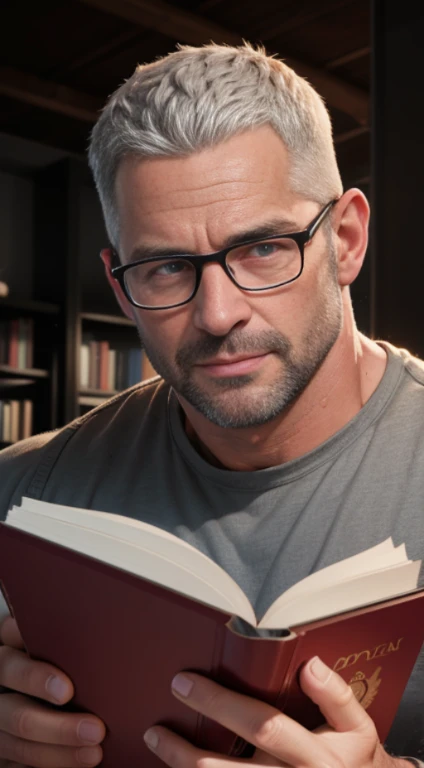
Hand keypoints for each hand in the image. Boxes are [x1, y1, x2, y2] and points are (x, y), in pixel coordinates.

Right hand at [0, 616, 104, 766]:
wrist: (35, 687)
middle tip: (96, 730)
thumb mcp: (49, 645)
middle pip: (17, 714)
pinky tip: (76, 765)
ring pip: (19, 746)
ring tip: (94, 753)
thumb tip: (95, 631)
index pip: (9, 666)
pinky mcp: (4, 753)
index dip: (35, 678)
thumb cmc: (55, 658)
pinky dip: (50, 766)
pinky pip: (21, 766)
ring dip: (59, 753)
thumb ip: (57, 641)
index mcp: (5, 660)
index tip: (68, 690)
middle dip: (58, 728)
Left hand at [143, 656, 407, 767]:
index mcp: (314, 756)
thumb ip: (335, 695)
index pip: (261, 726)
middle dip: (186, 750)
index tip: (186, 683)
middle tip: (156, 727)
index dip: (221, 704)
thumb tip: (308, 664)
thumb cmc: (356, 761)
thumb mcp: (358, 727)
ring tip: (157, 744)